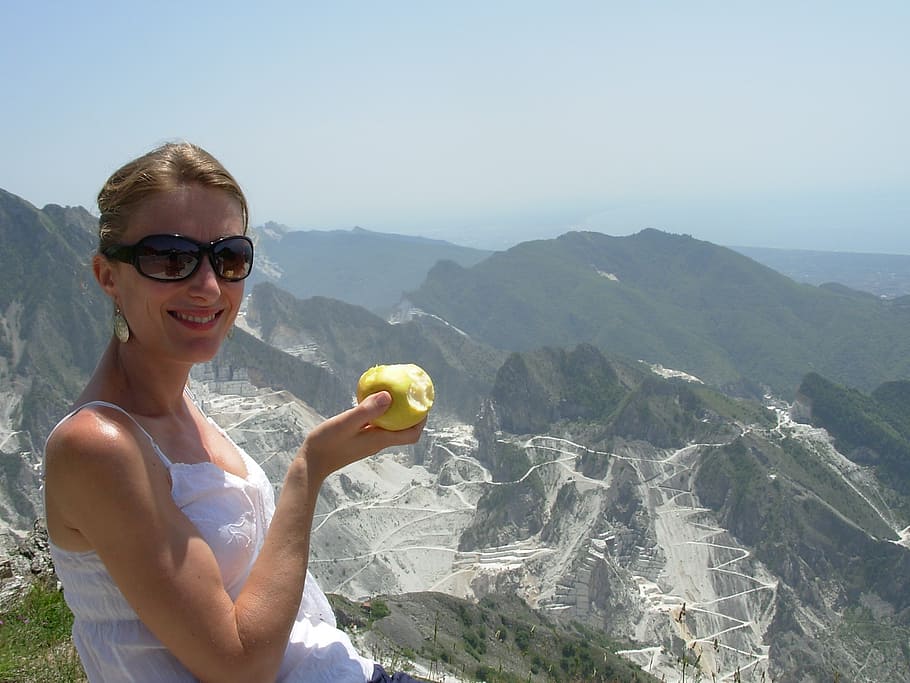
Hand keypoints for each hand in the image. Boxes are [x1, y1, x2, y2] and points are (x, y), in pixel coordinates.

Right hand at [297, 391, 424, 484]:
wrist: (311, 463)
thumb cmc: (327, 443)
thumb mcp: (346, 423)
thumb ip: (366, 411)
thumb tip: (389, 396)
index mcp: (380, 440)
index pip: (411, 435)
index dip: (421, 420)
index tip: (423, 402)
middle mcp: (378, 442)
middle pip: (404, 430)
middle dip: (412, 413)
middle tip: (412, 393)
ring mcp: (369, 442)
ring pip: (391, 427)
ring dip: (397, 412)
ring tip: (396, 393)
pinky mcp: (360, 439)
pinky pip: (378, 425)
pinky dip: (381, 413)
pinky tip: (372, 400)